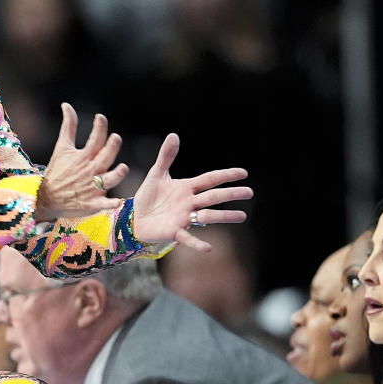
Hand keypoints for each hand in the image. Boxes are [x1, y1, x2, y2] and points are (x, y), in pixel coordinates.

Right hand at [35, 104, 128, 220]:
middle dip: (111, 147)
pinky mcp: (92, 203)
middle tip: (116, 138)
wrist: (47, 199)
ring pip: (108, 180)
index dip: (99, 127)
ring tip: (123, 168)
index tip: (100, 118)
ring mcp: (92, 188)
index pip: (95, 139)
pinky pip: (103, 204)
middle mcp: (89, 171)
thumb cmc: (57, 172)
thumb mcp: (62, 147)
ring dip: (116, 174)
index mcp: (83, 157)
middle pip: (104, 157)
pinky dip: (110, 203)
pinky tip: (117, 202)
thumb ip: (68, 126)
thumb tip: (67, 105)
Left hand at [131, 136, 251, 248]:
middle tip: (249, 193)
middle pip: (213, 197)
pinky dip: (197, 243)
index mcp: (187, 188)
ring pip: (207, 216)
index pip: (211, 179)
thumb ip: (166, 156)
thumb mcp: (156, 174)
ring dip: (224, 216)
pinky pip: (188, 238)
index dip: (226, 175)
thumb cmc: (147, 197)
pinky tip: (208, 248)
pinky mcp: (174, 232)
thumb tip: (174, 135)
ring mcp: (184, 218)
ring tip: (242, 217)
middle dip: (231, 194)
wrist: (133, 218)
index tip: (244, 173)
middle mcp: (189, 203)